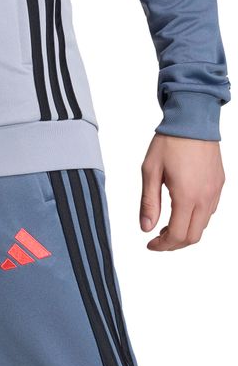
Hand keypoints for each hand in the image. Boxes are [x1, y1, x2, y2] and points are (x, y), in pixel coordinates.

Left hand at [140, 134, 224, 250]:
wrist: (193, 119)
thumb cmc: (169, 143)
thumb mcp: (150, 172)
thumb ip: (149, 203)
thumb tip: (146, 228)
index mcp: (187, 196)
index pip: (178, 235)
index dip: (163, 245)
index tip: (150, 245)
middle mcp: (205, 196)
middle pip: (193, 236)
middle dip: (174, 244)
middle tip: (157, 240)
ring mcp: (215, 190)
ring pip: (203, 225)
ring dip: (185, 232)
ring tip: (166, 226)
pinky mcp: (219, 184)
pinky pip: (210, 210)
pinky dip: (195, 219)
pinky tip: (181, 211)